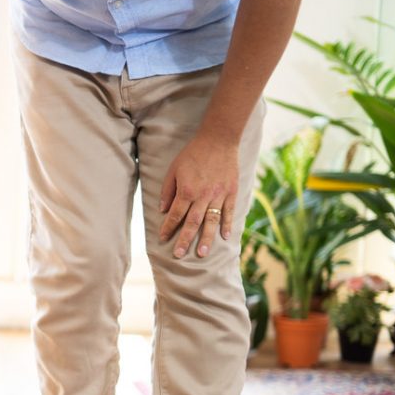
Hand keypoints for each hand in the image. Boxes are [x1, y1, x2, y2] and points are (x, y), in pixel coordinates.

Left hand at [158, 135, 238, 258]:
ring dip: (206, 238)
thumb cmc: (193, 154)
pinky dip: (227, 225)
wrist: (219, 139)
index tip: (163, 238)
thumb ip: (167, 191)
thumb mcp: (174, 170)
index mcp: (187, 191)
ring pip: (211, 221)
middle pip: (192, 222)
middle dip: (185, 240)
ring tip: (201, 253)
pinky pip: (229, 212)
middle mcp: (203, 196)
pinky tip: (225, 237)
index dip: (168, 227)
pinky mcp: (231, 192)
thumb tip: (162, 210)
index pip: (176, 214)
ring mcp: (219, 195)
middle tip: (179, 255)